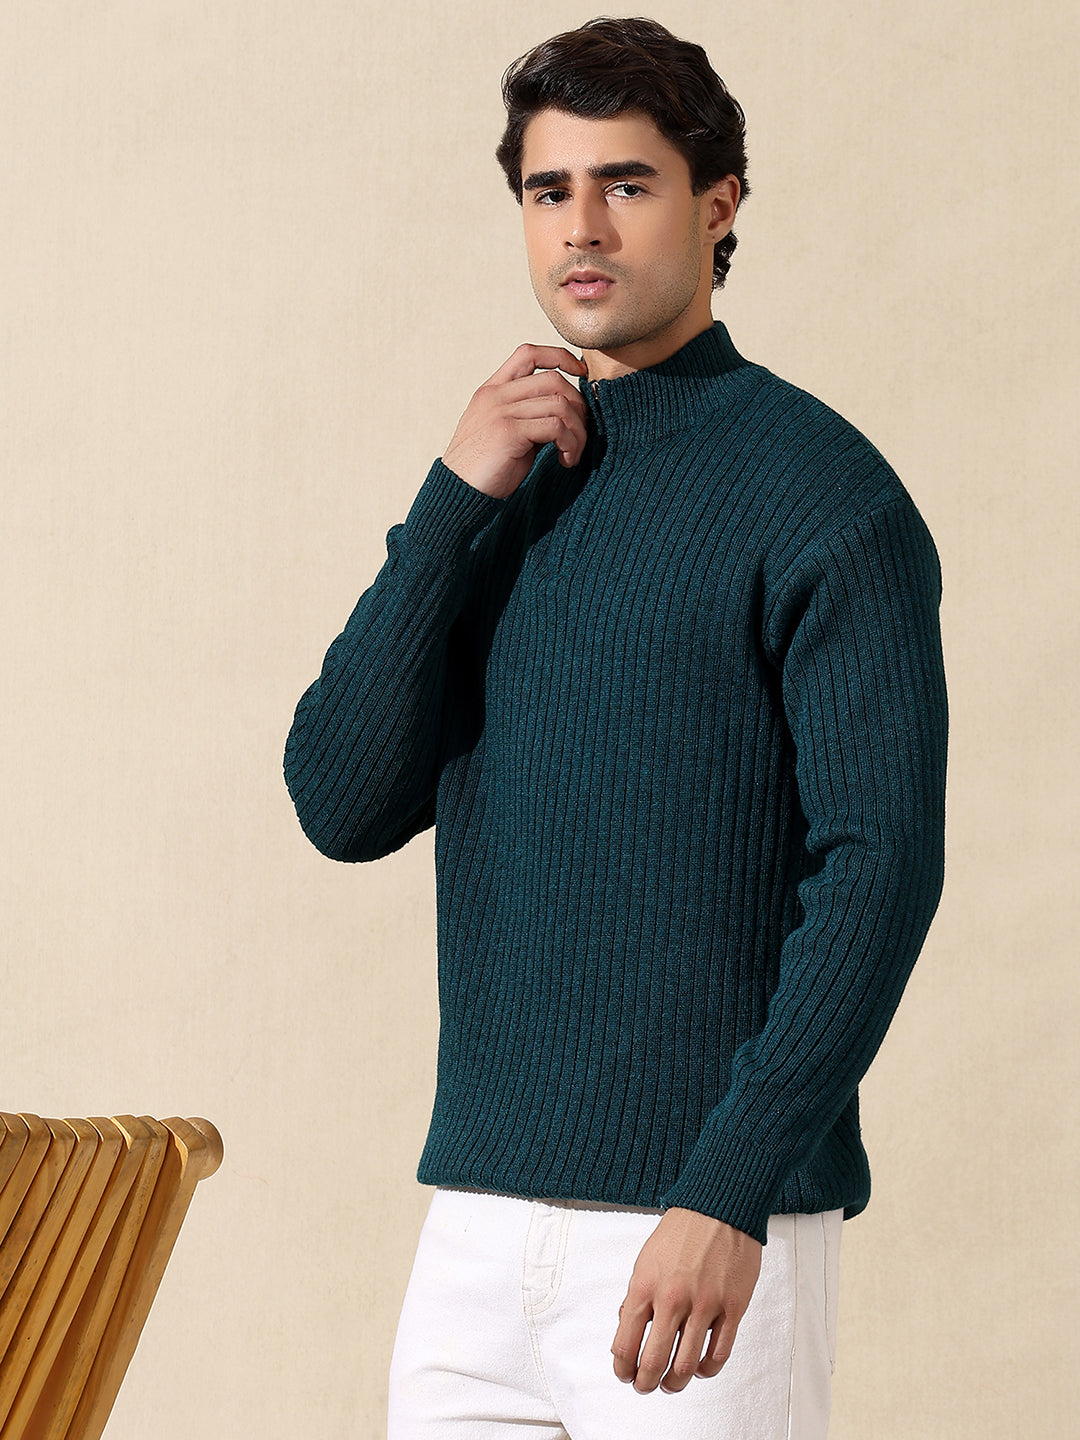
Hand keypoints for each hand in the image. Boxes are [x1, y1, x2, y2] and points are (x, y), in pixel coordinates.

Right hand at [442, 344, 588, 498]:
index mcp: (492, 390)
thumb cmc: (485, 469)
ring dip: (577, 431)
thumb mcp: (506, 433)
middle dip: (578, 405)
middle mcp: (495, 395)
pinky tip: (566, 460)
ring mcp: (500, 411)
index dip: (560, 356)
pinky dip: (569, 444)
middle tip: (580, 434)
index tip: (581, 372)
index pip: (529, 353)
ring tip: (572, 453)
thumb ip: (529, 416)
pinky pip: (555, 427)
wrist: (458, 494)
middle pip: (553, 379)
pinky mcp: (508, 432)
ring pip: (559, 404)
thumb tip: (567, 412)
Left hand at [611, 1208, 761, 1394]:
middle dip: (646, 1383)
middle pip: (653, 1361)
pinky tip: (700, 1368)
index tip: (625, 1375)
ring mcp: (704, 1305)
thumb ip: (637, 1296)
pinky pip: (719, 1353)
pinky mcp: (732, 1307)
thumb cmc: (682, 1232)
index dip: (623, 1368)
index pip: (625, 1343)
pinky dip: (707, 1370)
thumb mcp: (645, 1260)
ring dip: (675, 1382)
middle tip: (646, 1387)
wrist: (718, 1207)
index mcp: (645, 1286)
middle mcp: (672, 1299)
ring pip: (686, 1365)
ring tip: (671, 1383)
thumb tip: (628, 1328)